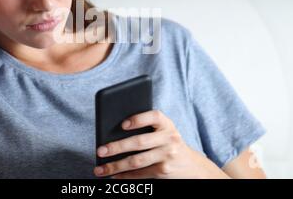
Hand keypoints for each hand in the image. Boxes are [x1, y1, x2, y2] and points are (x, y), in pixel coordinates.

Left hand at [94, 110, 229, 178]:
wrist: (192, 166)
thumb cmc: (168, 142)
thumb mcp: (163, 131)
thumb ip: (146, 127)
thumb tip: (114, 132)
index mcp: (167, 124)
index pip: (154, 116)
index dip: (138, 119)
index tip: (122, 124)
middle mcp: (169, 139)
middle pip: (139, 142)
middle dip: (117, 147)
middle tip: (100, 150)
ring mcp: (167, 156)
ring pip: (136, 161)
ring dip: (115, 166)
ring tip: (100, 169)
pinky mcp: (164, 171)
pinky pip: (140, 174)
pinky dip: (125, 176)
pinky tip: (113, 175)